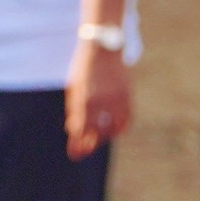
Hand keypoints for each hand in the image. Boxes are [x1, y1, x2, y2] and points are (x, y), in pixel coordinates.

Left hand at [66, 46, 131, 160]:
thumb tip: (72, 131)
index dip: (77, 144)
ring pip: (113, 128)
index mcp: (85, 99)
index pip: (81, 130)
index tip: (74, 153)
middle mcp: (102, 101)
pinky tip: (114, 131)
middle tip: (84, 150)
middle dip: (90, 144)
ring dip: (104, 137)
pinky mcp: (127, 94)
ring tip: (97, 139)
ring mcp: (117, 98)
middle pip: (97, 132)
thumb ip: (74, 110)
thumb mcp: (74, 89)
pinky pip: (126, 118)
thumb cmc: (84, 68)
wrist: (103, 47)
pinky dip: (120, 128)